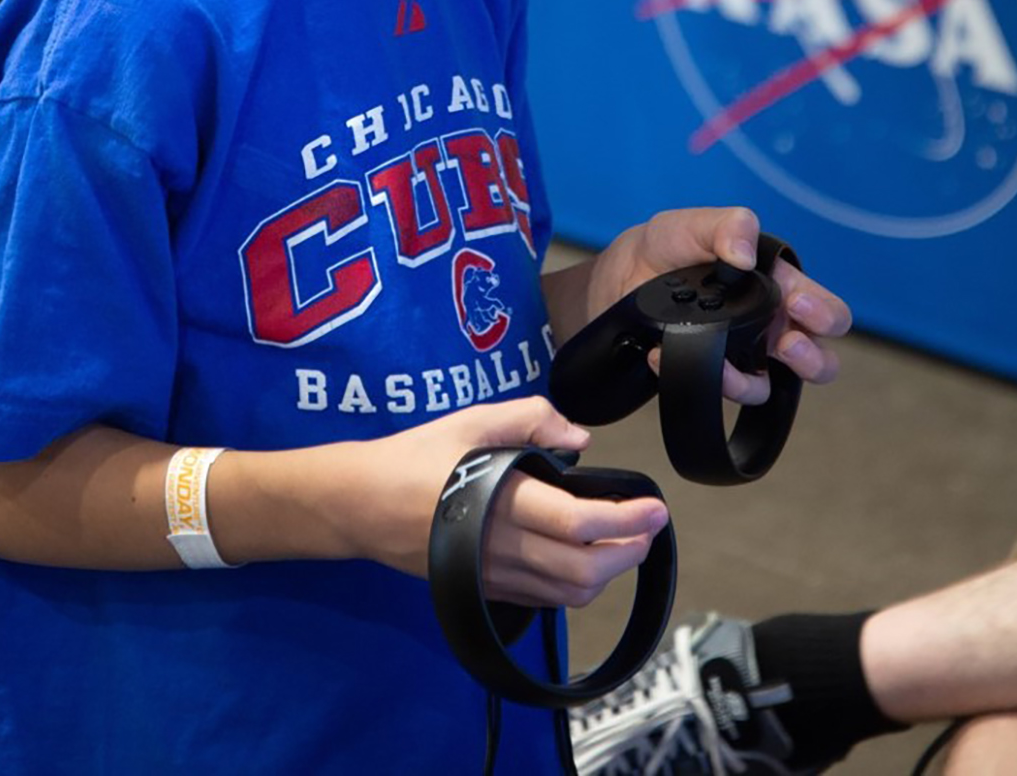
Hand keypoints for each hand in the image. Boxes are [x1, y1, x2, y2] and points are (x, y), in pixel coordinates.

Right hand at [352, 396, 667, 608]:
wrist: (361, 505)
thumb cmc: (415, 456)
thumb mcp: (470, 419)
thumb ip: (529, 418)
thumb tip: (579, 437)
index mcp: (503, 500)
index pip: (580, 524)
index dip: (627, 519)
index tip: (655, 507)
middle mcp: (502, 547)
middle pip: (583, 570)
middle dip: (628, 552)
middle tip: (648, 528)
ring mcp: (492, 576)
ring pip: (566, 593)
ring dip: (606, 574)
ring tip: (625, 544)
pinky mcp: (483, 590)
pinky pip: (542, 598)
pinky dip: (574, 584)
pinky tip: (583, 559)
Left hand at [554, 206, 850, 404]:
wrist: (610, 287)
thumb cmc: (657, 249)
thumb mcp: (684, 226)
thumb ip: (722, 226)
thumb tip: (746, 253)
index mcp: (771, 283)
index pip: (819, 303)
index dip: (822, 310)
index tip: (799, 305)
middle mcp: (766, 323)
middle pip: (816, 353)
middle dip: (813, 355)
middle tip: (789, 343)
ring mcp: (741, 355)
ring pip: (776, 385)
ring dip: (758, 381)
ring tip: (732, 369)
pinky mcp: (711, 377)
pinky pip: (726, 393)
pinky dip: (706, 379)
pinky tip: (667, 356)